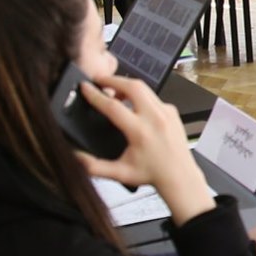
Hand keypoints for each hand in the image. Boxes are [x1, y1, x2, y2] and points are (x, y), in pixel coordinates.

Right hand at [76, 75, 213, 218]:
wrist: (180, 176)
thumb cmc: (151, 174)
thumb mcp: (119, 173)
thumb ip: (94, 166)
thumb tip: (75, 156)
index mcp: (140, 131)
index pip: (112, 106)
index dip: (95, 95)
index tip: (84, 87)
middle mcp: (154, 118)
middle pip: (132, 86)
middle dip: (112, 79)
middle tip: (99, 79)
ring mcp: (166, 112)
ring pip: (144, 87)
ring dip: (126, 84)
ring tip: (112, 88)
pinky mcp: (172, 111)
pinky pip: (153, 96)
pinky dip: (140, 95)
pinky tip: (132, 102)